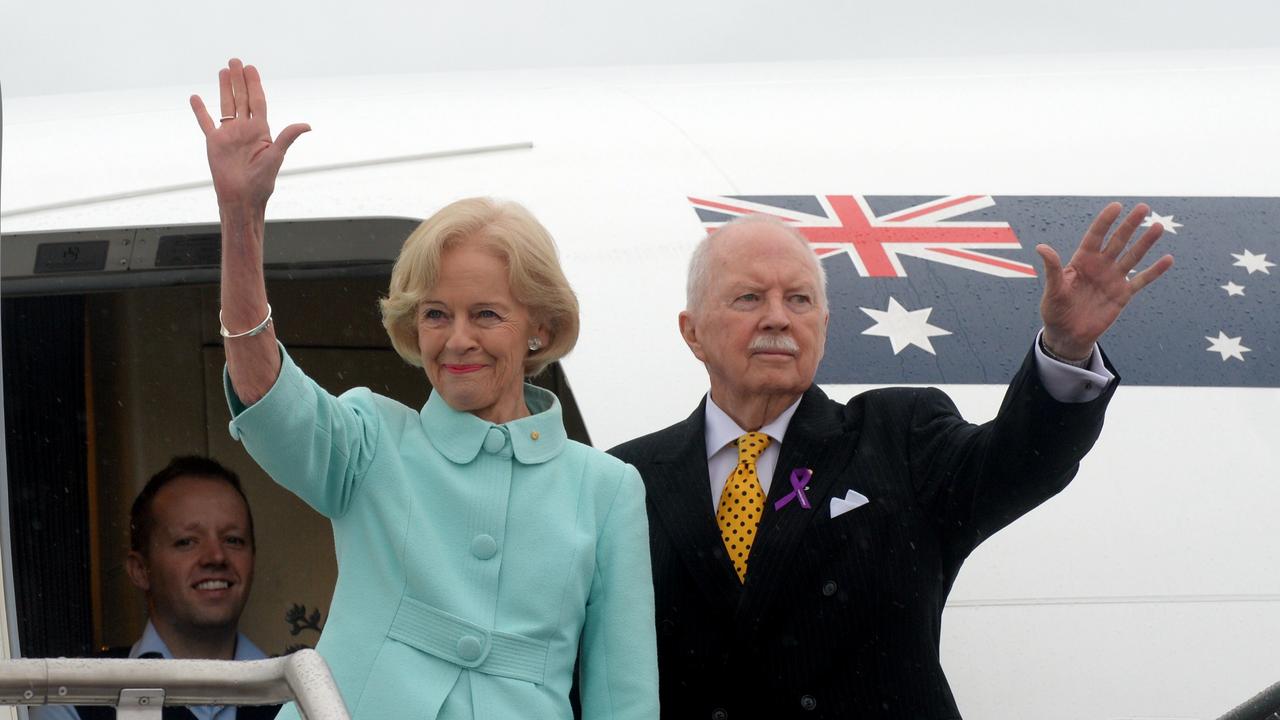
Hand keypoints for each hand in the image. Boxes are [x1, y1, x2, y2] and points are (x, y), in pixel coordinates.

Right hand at [190, 58, 309, 209]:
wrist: (242, 197)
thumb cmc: (262, 181)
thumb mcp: (276, 156)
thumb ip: (287, 138)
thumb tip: (307, 125)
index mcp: (261, 130)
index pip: (257, 101)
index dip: (254, 84)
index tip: (251, 69)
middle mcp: (245, 129)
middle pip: (242, 98)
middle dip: (239, 80)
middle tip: (235, 61)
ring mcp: (229, 134)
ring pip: (226, 105)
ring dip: (224, 88)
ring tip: (222, 70)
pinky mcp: (214, 142)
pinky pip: (206, 123)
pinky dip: (200, 111)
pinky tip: (196, 98)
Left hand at [1036, 202, 1173, 359]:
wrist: (1067, 334)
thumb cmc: (1055, 310)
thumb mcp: (1053, 289)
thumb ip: (1052, 269)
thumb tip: (1041, 247)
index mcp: (1082, 261)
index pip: (1096, 236)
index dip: (1105, 221)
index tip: (1116, 206)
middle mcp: (1100, 266)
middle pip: (1118, 241)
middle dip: (1130, 225)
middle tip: (1143, 208)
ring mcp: (1113, 279)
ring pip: (1132, 256)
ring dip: (1146, 242)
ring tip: (1158, 226)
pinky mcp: (1123, 294)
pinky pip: (1142, 280)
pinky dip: (1155, 271)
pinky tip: (1168, 259)